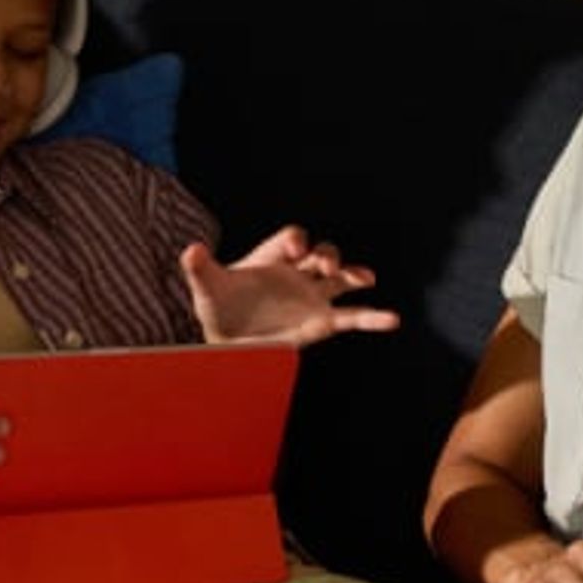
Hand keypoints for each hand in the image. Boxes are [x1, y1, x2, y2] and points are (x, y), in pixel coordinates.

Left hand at [180, 226, 399, 347]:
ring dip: (353, 274)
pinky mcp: (321, 322)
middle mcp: (296, 274)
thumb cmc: (218, 309)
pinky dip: (373, 318)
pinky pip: (352, 317)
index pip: (291, 239)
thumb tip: (190, 250)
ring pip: (340, 279)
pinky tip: (391, 319)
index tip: (296, 250)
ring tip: (365, 277)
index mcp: (272, 258)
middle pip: (321, 253)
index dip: (296, 240)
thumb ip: (200, 269)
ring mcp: (312, 297)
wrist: (227, 343)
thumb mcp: (207, 288)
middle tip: (322, 264)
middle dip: (325, 254)